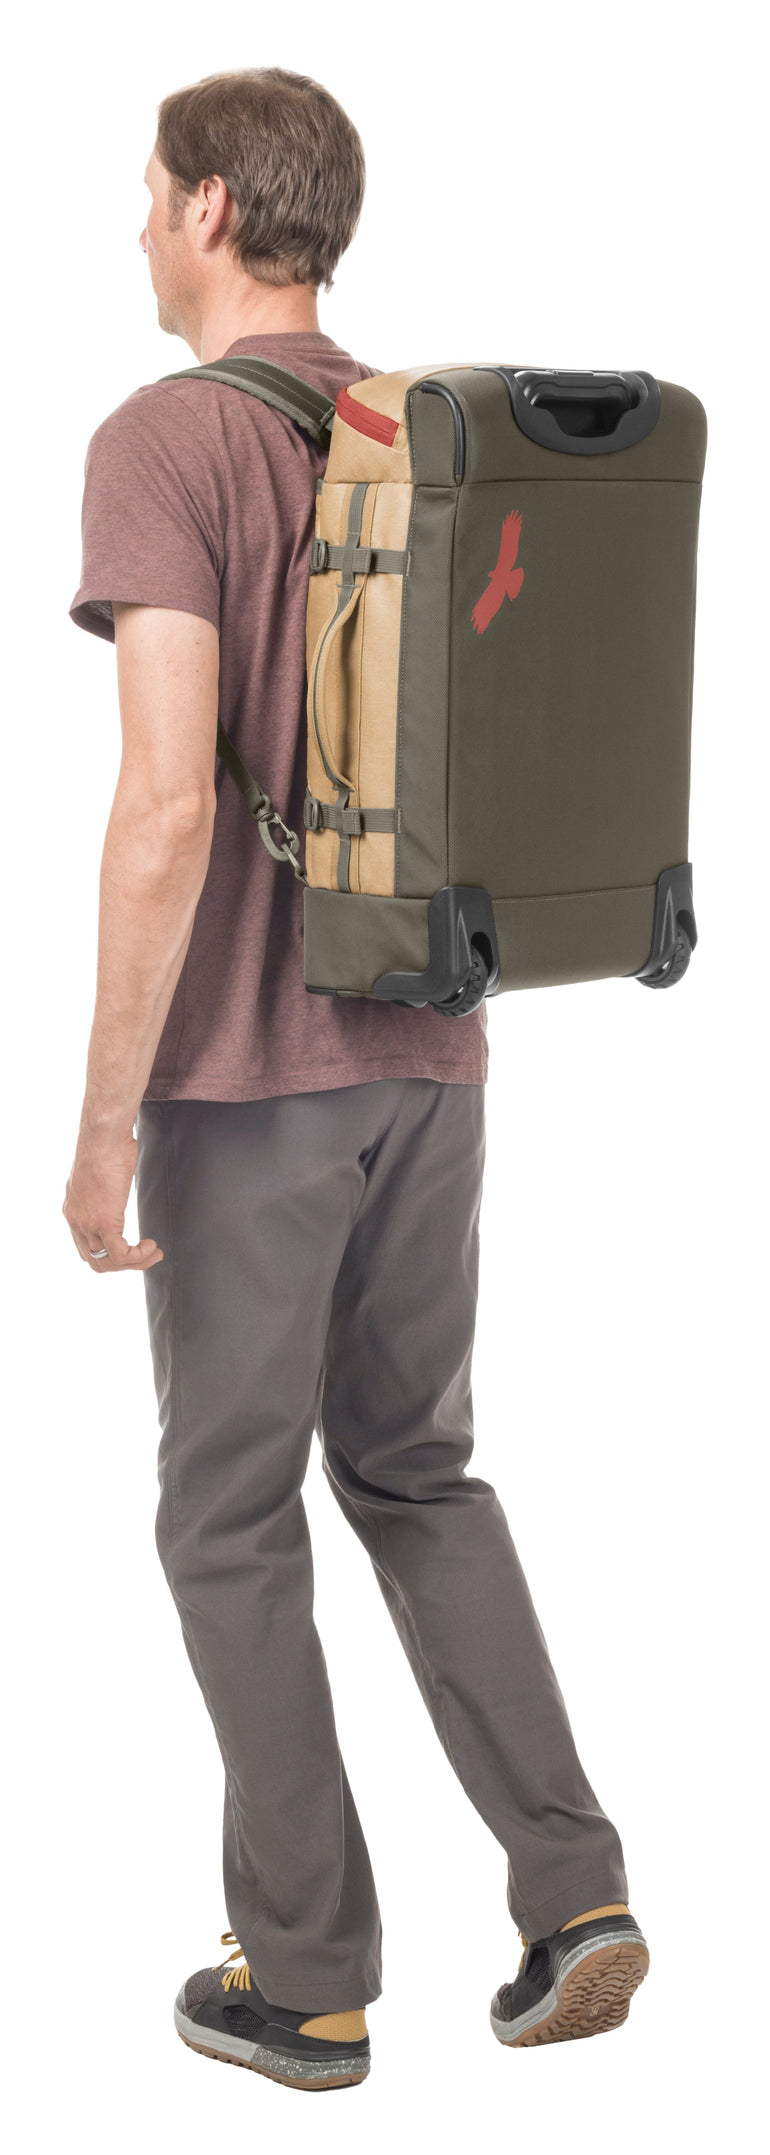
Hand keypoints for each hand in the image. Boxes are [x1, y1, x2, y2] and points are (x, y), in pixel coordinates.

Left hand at [62, 1127, 163, 1272]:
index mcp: (74, 1210)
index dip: (110, 1254)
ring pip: (107, 1262)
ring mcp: (87, 1223)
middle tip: (146, 1256)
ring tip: (153, 1253)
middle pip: (95, 1260)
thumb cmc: (108, 1146)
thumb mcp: (103, 1175)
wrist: (103, 1136)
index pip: (86, 1247)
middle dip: (124, 1265)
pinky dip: (139, 1256)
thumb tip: (116, 1187)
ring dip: (134, 1263)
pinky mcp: (103, 1221)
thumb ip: (105, 1190)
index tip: (132, 1248)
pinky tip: (151, 1246)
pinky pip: (119, 1254)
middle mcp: (76, 1220)